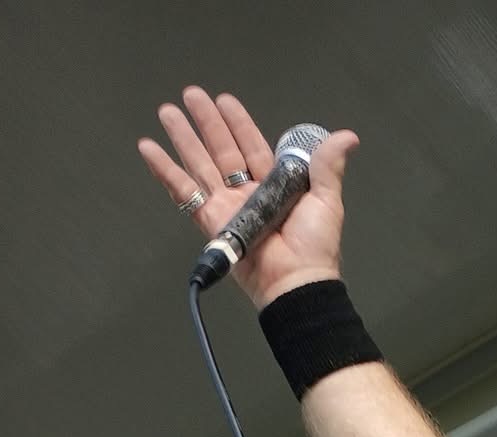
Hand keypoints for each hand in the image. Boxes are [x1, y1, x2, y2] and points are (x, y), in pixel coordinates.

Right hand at [138, 86, 358, 309]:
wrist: (297, 283)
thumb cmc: (315, 245)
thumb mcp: (327, 200)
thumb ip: (328, 166)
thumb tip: (348, 136)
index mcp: (275, 185)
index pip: (253, 146)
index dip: (239, 123)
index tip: (224, 100)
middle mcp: (248, 193)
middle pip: (222, 151)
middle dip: (206, 122)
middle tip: (191, 93)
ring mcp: (227, 207)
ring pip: (200, 164)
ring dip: (183, 138)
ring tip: (167, 111)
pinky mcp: (211, 223)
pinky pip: (184, 193)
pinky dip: (165, 171)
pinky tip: (148, 148)